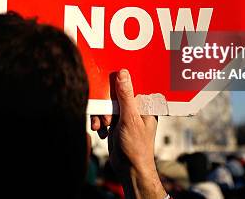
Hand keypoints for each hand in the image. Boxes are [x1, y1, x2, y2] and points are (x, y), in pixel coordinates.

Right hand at [91, 69, 165, 198]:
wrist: (129, 170)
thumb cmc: (136, 147)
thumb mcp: (130, 119)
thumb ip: (125, 96)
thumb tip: (123, 74)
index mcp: (146, 104)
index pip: (132, 84)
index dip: (119, 82)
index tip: (107, 81)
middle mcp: (136, 107)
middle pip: (115, 94)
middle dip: (106, 105)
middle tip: (106, 119)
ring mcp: (125, 115)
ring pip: (107, 105)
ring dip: (100, 115)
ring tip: (101, 126)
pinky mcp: (116, 123)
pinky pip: (102, 115)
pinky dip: (99, 122)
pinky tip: (101, 131)